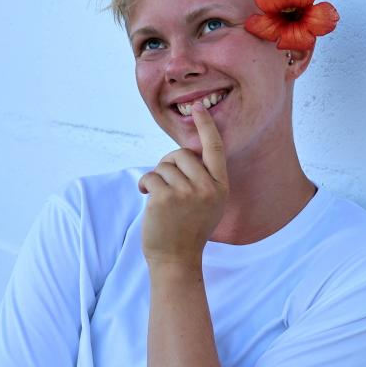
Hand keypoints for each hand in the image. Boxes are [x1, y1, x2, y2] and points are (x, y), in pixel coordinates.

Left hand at [137, 99, 227, 266]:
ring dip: (156, 177)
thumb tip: (185, 152)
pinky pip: (151, 175)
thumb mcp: (207, 202)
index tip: (198, 107)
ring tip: (159, 196)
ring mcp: (188, 192)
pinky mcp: (167, 198)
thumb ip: (203, 178)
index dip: (206, 126)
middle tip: (166, 186)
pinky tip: (146, 196)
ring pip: (165, 165)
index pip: (214, 148)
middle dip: (168, 165)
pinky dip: (145, 184)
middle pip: (182, 154)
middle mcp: (208, 187)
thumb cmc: (188, 229)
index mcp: (221, 186)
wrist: (176, 259)